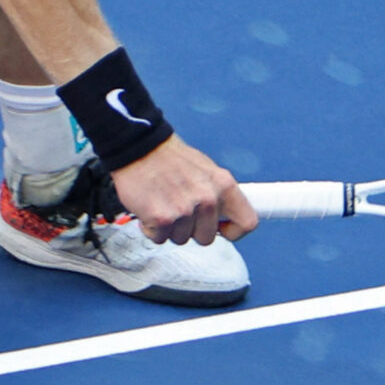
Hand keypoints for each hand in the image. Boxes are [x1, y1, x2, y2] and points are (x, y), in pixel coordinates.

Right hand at [111, 136, 257, 246]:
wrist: (137, 145)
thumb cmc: (168, 157)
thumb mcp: (205, 169)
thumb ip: (217, 194)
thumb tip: (225, 216)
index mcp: (223, 184)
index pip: (247, 223)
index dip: (233, 231)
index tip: (221, 228)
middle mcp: (208, 198)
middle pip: (207, 238)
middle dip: (191, 229)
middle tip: (178, 208)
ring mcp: (185, 210)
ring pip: (181, 239)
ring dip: (170, 227)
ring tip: (162, 202)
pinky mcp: (162, 218)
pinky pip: (160, 238)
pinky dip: (151, 228)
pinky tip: (149, 207)